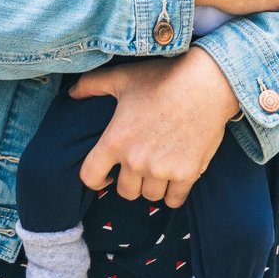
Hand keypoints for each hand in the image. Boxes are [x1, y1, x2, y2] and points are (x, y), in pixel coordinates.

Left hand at [71, 49, 239, 207]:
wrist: (206, 85)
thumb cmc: (163, 78)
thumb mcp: (122, 77)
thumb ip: (92, 85)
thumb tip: (72, 93)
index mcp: (115, 140)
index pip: (90, 177)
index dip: (95, 178)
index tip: (105, 174)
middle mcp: (135, 160)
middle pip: (124, 192)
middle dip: (129, 181)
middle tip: (139, 166)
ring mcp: (162, 170)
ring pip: (149, 196)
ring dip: (152, 186)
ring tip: (158, 168)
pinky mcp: (186, 174)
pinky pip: (173, 200)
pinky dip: (173, 193)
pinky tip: (175, 178)